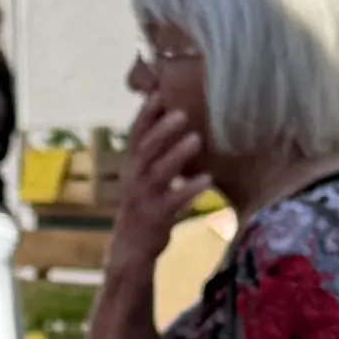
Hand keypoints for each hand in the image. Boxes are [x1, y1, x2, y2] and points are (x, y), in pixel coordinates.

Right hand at [109, 78, 205, 267]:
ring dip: (177, 155)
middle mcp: (134, 178)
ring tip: (196, 139)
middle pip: (145, 149)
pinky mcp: (157, 217)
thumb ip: (153, 152)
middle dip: (162, 130)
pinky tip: (208, 179)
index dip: (145, 114)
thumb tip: (170, 119)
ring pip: (159, 173)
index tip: (159, 93)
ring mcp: (144, 198)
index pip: (135, 134)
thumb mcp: (141, 175)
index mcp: (131, 164)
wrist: (131, 245)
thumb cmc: (143, 202)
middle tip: (182, 113)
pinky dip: (190, 189)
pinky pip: (174, 201)